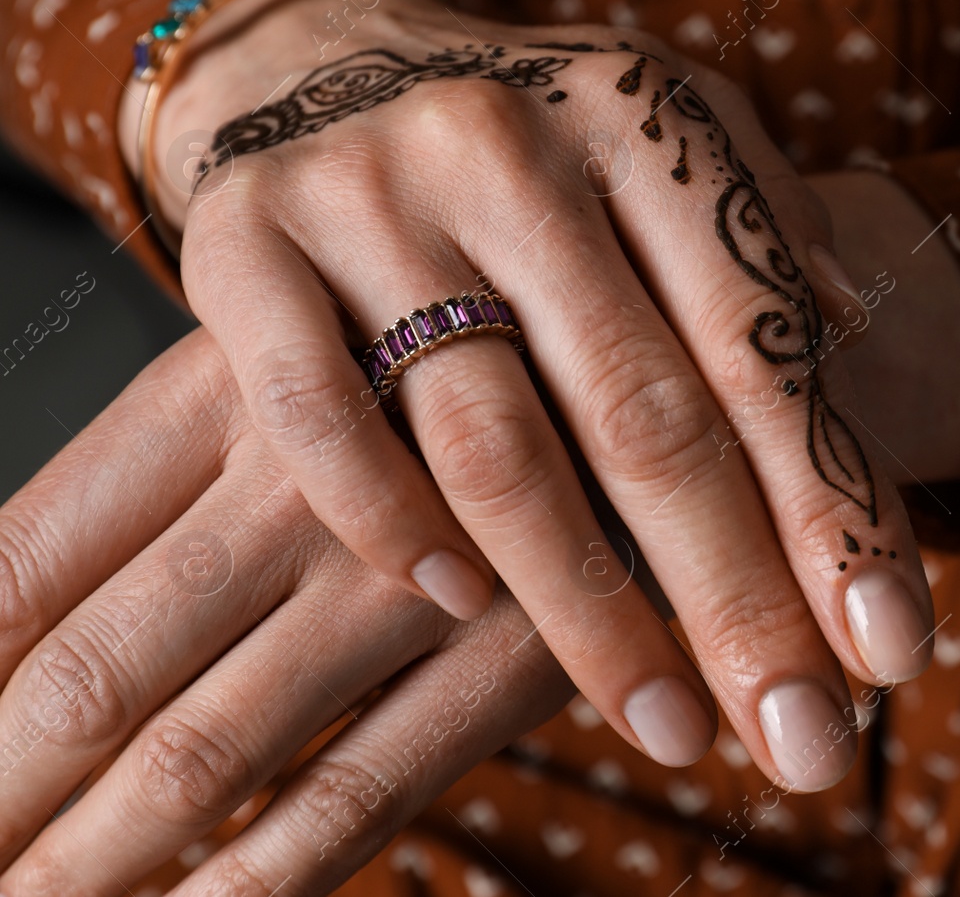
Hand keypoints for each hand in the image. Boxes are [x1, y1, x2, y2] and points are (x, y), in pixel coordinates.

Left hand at [0, 329, 572, 895]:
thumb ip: (151, 492)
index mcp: (220, 390)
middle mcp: (303, 476)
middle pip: (93, 675)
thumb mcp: (287, 379)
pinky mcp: (516, 650)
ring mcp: (412, 570)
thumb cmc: (433, 380)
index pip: (19, 565)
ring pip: (203, 752)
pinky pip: (359, 791)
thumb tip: (9, 629)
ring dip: (89, 864)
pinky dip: (254, 882)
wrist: (647, 363)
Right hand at [121, 0, 940, 789]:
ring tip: (667, 728)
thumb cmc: (538, 140)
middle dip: (736, 597)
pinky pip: (316, 413)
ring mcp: (369, 192)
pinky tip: (460, 605)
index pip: (759, 341)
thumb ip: (761, 230)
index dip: (831, 506)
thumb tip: (864, 335)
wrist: (317, 55)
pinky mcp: (239, 241)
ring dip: (588, 609)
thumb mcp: (666, 140)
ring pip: (494, 442)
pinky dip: (389, 519)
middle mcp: (511, 146)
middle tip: (800, 742)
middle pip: (645, 413)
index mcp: (644, 121)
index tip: (893, 651)